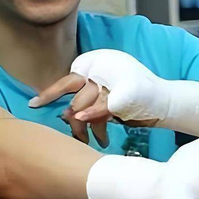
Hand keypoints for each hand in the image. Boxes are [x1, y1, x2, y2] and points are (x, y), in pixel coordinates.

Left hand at [38, 49, 198, 137]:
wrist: (165, 102)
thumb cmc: (135, 103)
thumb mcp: (109, 97)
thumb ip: (90, 98)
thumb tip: (66, 114)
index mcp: (98, 64)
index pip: (69, 79)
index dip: (50, 92)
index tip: (33, 104)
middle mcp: (105, 66)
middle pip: (75, 89)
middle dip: (69, 113)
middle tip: (66, 126)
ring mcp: (115, 78)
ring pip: (87, 100)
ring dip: (81, 120)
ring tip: (82, 134)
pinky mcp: (125, 93)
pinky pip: (102, 105)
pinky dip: (92, 114)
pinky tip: (81, 121)